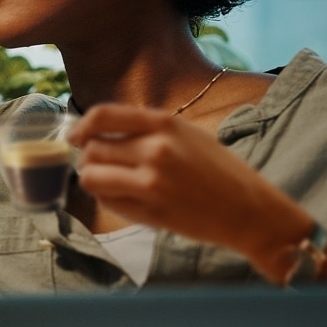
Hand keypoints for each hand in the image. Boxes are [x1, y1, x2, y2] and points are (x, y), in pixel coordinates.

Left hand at [68, 103, 311, 264]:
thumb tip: (104, 131)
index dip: (81, 125)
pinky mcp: (150, 211)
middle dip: (89, 155)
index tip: (75, 135)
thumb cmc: (221, 170)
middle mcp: (155, 148)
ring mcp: (151, 182)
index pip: (103, 115)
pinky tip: (124, 198)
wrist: (250, 210)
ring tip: (108, 181)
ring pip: (91, 175)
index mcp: (164, 123)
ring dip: (93, 177)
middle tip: (100, 164)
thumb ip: (148, 128)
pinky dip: (107, 199)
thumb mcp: (188, 133)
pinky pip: (107, 201)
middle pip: (92, 147)